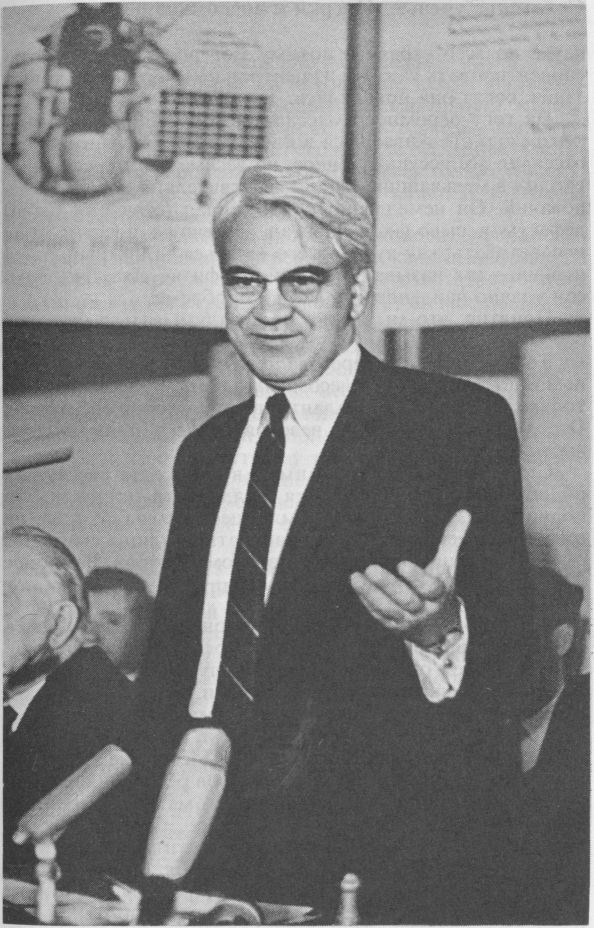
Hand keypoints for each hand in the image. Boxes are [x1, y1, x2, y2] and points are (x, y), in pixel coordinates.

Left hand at [349, 510, 470, 648]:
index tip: (402, 564)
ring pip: (388, 608)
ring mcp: (407, 619)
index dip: (416, 578)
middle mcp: (423, 609)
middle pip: (406, 599)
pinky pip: (378, 614)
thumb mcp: (447, 564)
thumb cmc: (439, 586)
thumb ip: (452, 539)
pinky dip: (366, 600)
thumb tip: (464, 512)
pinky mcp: (392, 624)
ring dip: (371, 593)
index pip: (429, 588)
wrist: (437, 626)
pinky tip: (357, 584)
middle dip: (388, 585)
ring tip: (356, 577)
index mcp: (438, 593)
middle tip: (371, 568)